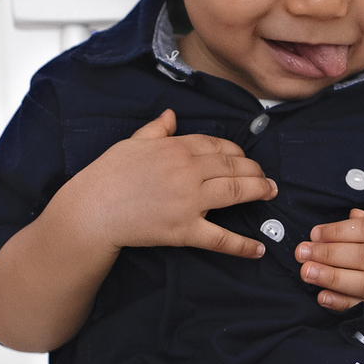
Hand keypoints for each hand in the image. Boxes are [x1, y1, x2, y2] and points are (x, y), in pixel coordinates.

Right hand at [66, 106, 277, 260]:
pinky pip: (220, 238)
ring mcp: (189, 201)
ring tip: (271, 192)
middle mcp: (188, 171)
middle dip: (254, 170)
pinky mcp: (184, 230)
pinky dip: (242, 245)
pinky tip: (258, 248)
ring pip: (235, 193)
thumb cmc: (107, 176)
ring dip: (258, 191)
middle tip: (266, 176)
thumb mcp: (131, 144)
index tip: (245, 157)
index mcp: (176, 148)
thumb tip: (171, 115)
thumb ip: (156, 130)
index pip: (217, 145)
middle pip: (232, 166)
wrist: (92, 211)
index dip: (236, 151)